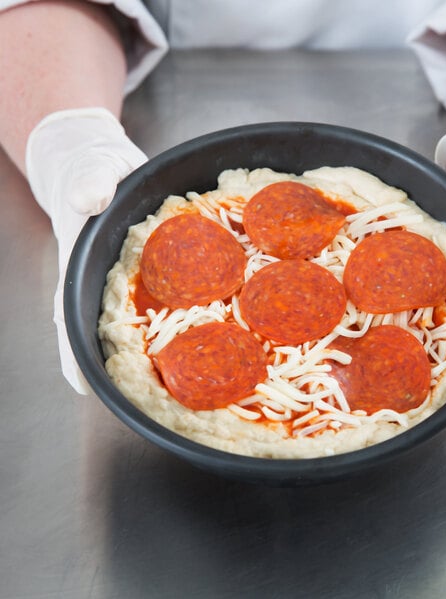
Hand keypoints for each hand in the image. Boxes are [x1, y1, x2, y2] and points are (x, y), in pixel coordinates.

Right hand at [26, 107, 147, 393]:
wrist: (97, 159)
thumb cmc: (91, 166)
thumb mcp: (90, 169)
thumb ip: (88, 183)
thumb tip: (88, 201)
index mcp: (79, 258)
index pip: (71, 310)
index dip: (73, 350)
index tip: (80, 385)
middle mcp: (94, 273)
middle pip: (92, 325)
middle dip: (102, 362)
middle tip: (122, 398)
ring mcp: (114, 272)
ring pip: (119, 317)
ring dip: (131, 347)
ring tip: (155, 382)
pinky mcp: (137, 266)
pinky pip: (147, 296)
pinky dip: (158, 318)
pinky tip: (180, 337)